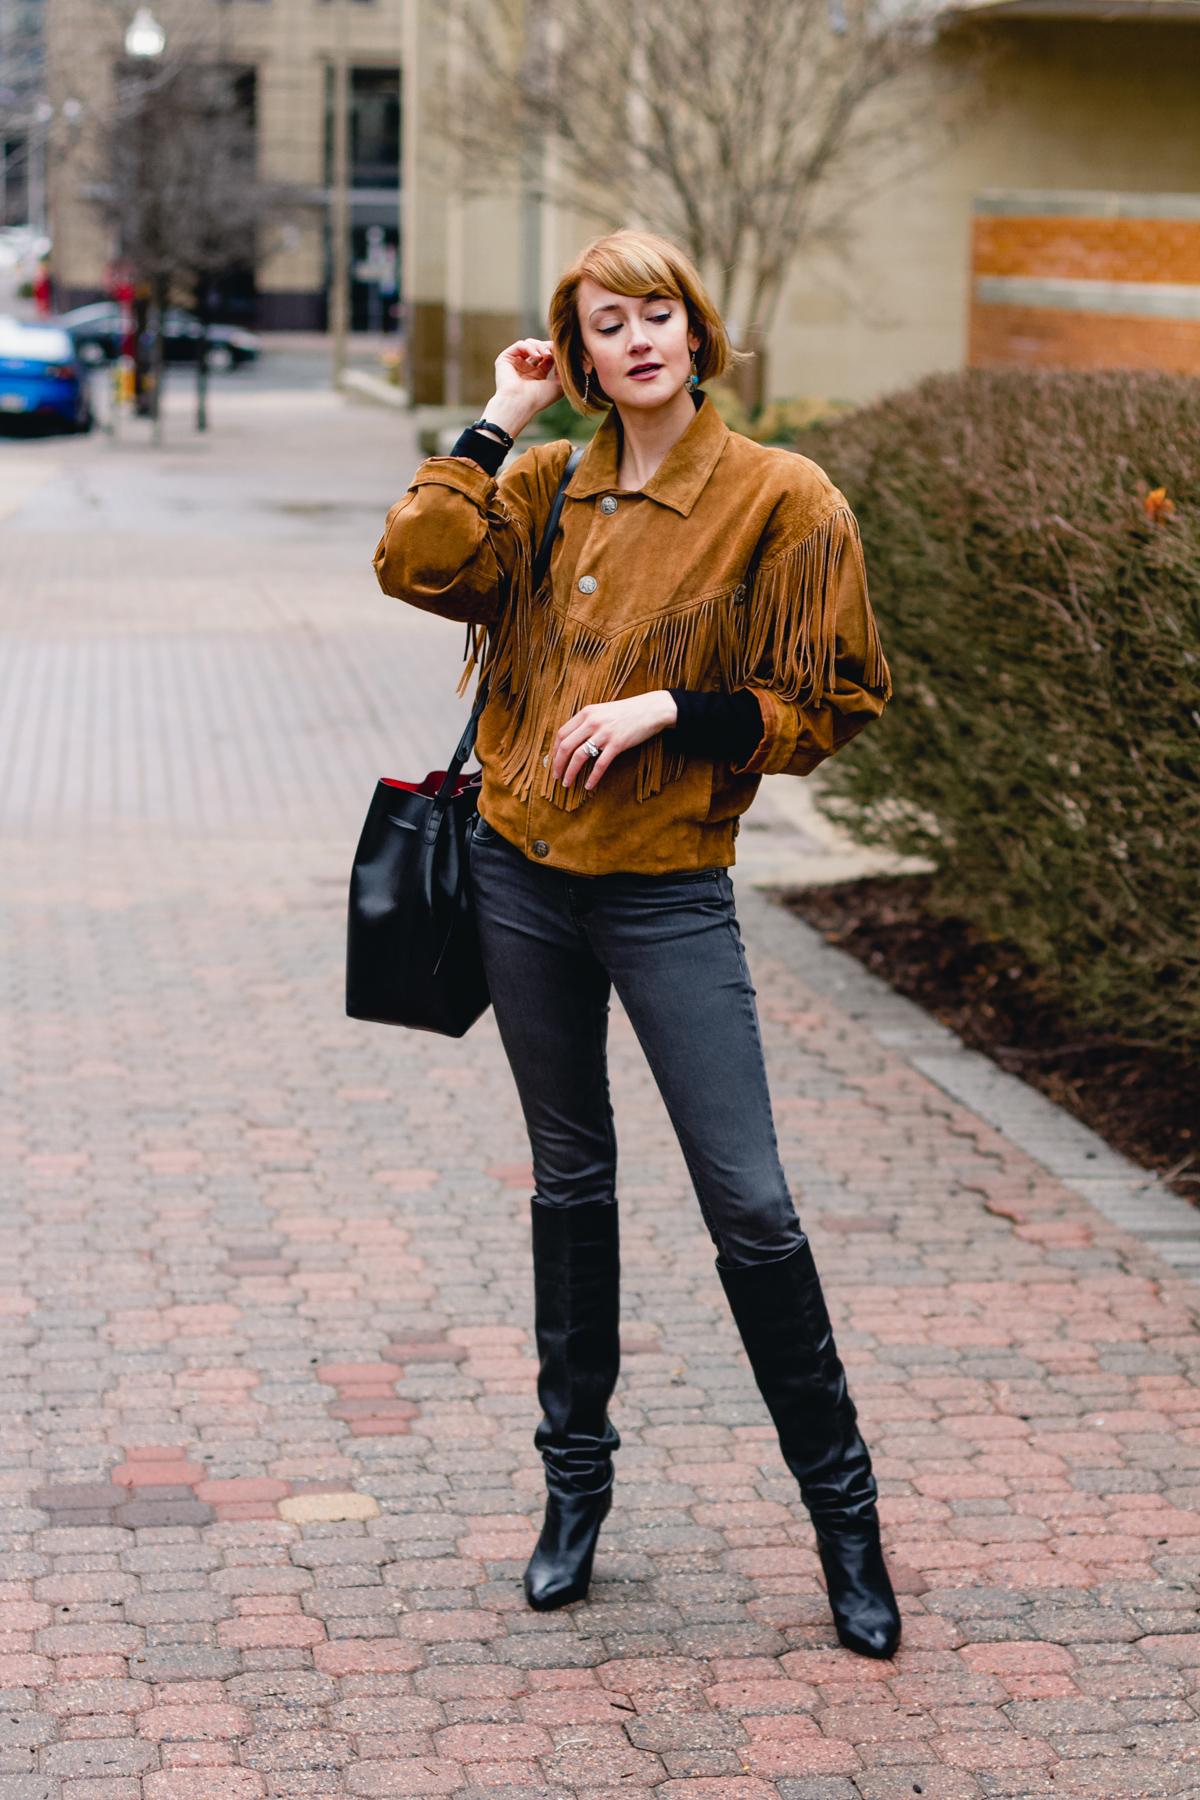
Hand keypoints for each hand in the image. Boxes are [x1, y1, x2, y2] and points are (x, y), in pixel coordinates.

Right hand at [482, 338, 562, 440]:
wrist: (519, 404)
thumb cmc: (538, 399)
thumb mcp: (558, 386)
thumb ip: (564, 372)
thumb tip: (566, 358)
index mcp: (537, 375)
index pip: (547, 357)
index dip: (555, 352)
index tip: (563, 354)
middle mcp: (525, 368)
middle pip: (539, 348)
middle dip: (548, 348)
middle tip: (554, 353)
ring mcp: (515, 363)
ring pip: (530, 344)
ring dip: (541, 346)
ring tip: (547, 355)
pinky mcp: (506, 358)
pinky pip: (520, 344)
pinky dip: (531, 347)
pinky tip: (538, 356)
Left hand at [552, 691, 678, 791]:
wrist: (651, 709)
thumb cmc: (627, 712)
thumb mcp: (602, 711)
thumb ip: (588, 722)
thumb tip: (573, 739)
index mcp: (586, 713)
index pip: (562, 733)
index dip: (554, 750)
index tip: (554, 761)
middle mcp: (592, 722)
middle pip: (566, 746)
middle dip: (558, 763)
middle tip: (556, 776)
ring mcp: (604, 733)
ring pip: (579, 756)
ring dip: (570, 772)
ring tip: (567, 783)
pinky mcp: (617, 744)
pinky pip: (600, 764)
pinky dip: (592, 777)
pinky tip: (588, 786)